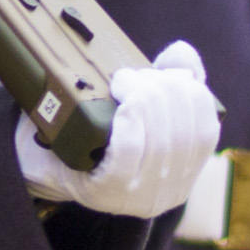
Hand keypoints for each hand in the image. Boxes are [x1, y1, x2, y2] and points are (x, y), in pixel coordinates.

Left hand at [25, 39, 218, 217]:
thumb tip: (182, 52)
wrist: (42, 163)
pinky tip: (124, 106)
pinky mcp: (107, 194)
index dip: (193, 94)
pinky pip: (129, 153)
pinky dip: (131, 123)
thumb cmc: (93, 133)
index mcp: (186, 171)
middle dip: (162, 92)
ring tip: (122, 81)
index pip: (207, 130)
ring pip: (159, 141)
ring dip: (145, 99)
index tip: (163, 72)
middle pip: (184, 134)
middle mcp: (170, 191)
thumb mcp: (138, 111)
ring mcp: (139, 196)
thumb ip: (167, 85)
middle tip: (131, 74)